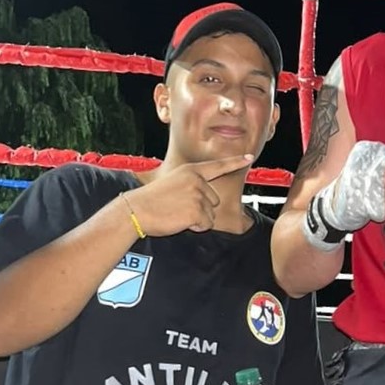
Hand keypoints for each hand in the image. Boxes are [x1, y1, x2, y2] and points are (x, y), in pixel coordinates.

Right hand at [122, 154, 254, 235]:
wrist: (135, 211)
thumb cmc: (152, 200)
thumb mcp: (173, 182)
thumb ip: (191, 183)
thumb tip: (207, 194)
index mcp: (191, 171)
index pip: (218, 166)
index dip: (235, 161)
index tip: (249, 157)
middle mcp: (197, 180)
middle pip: (214, 200)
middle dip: (201, 208)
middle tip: (178, 207)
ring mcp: (197, 195)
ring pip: (211, 214)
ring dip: (198, 219)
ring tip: (177, 213)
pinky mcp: (196, 211)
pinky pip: (206, 225)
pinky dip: (196, 227)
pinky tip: (180, 221)